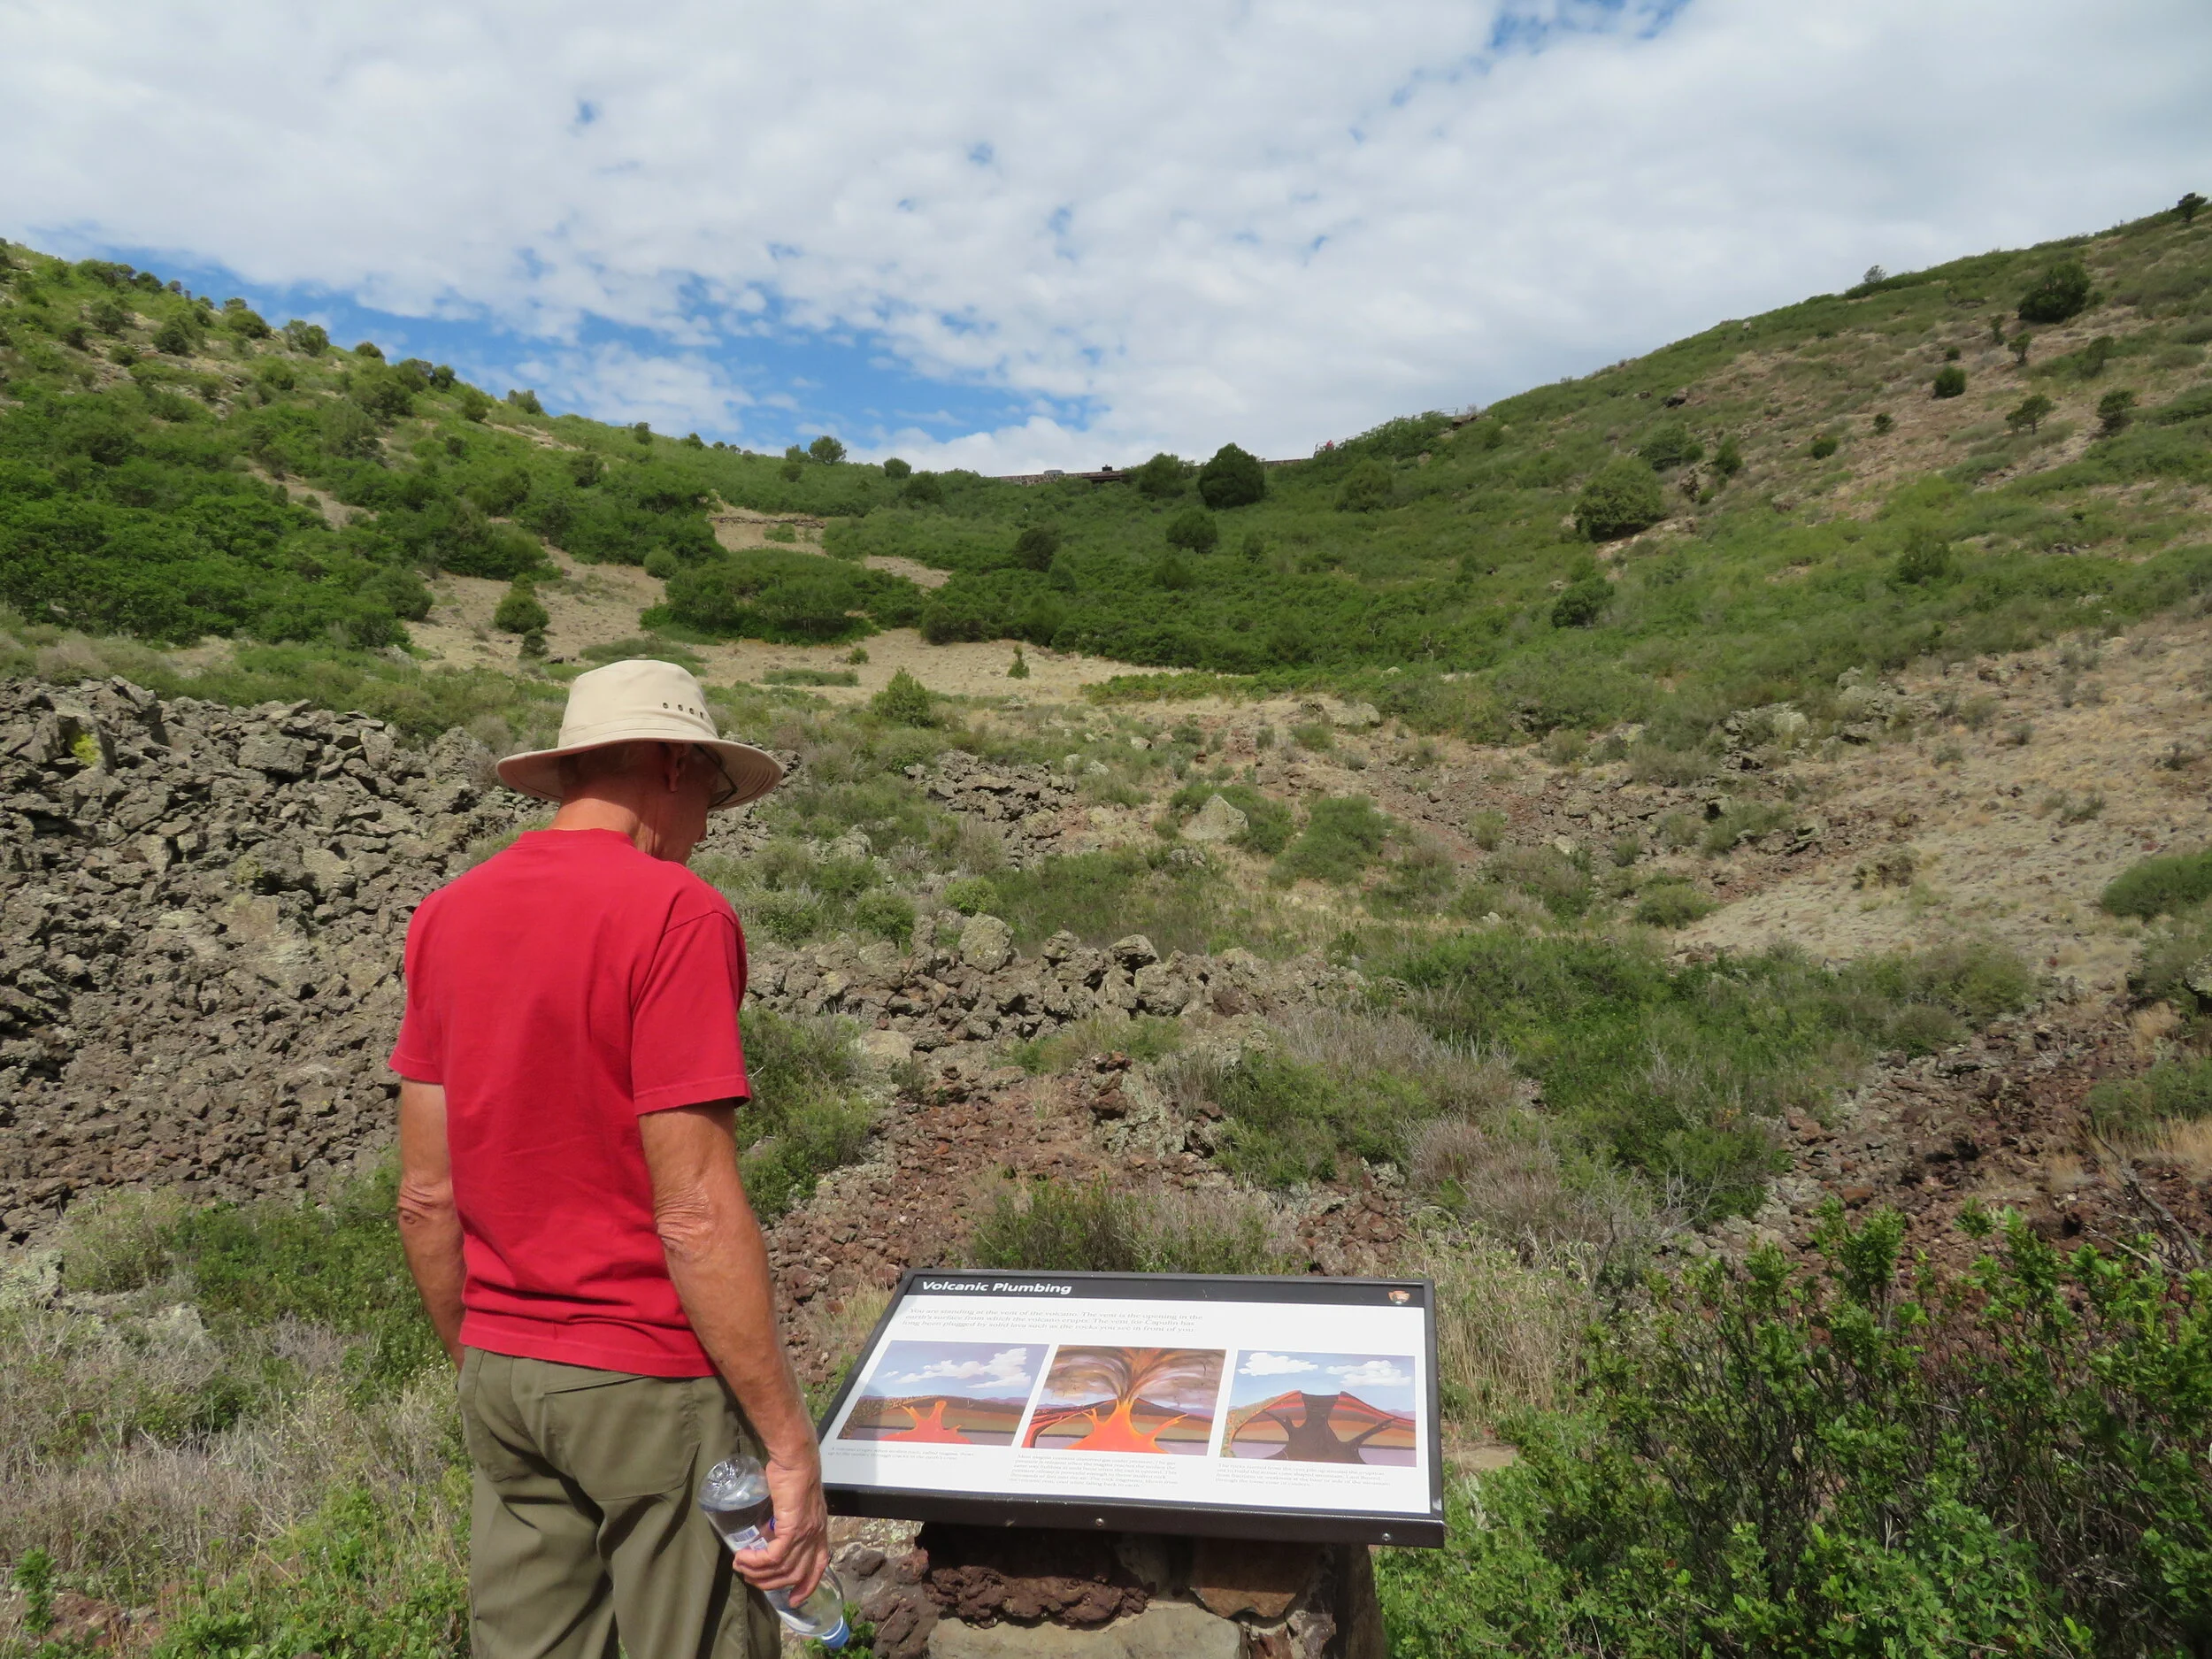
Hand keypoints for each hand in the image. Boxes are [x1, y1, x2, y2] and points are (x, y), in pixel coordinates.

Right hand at [729, 1449, 828, 1600]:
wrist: (795, 1458)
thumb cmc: (791, 1474)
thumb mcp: (792, 1504)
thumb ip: (785, 1521)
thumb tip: (767, 1534)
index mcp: (818, 1530)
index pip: (818, 1566)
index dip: (806, 1586)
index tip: (793, 1600)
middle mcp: (816, 1535)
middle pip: (796, 1574)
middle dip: (771, 1582)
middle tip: (750, 1576)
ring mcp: (806, 1533)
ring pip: (783, 1568)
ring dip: (758, 1572)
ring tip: (741, 1566)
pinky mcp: (793, 1528)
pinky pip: (774, 1556)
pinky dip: (757, 1562)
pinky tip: (743, 1557)